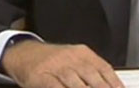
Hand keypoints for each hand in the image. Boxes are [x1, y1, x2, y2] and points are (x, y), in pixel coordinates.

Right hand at [1, 39, 123, 87]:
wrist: (24, 53)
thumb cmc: (53, 60)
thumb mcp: (74, 59)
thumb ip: (91, 71)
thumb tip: (110, 84)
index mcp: (83, 53)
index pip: (104, 68)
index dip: (114, 82)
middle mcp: (71, 58)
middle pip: (92, 76)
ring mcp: (56, 66)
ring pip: (75, 83)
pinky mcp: (40, 76)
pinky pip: (54, 86)